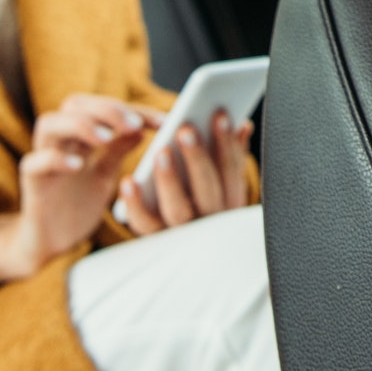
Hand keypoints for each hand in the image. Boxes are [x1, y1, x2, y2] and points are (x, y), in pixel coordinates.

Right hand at [0, 94, 161, 283]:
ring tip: (106, 138)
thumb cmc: (78, 203)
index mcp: (81, 135)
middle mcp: (60, 140)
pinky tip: (77, 166)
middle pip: (75, 105)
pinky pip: (34, 162)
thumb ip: (119, 149)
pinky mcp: (31, 181)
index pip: (107, 108)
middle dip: (106, 109)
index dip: (137, 110)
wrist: (53, 242)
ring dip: (80, 125)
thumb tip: (140, 127)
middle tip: (133, 123)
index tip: (164, 122)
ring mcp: (42, 157)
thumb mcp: (106, 174)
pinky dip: (55, 159)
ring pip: (50, 123)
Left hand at [114, 111, 253, 235]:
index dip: (227, 144)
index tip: (220, 115)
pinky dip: (135, 203)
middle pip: (207, 191)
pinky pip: (144, 223)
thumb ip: (232, 156)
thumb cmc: (205, 202)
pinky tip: (128, 180)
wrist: (185, 255)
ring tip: (161, 151)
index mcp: (230, 204)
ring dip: (170, 179)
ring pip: (178, 209)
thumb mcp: (224, 184)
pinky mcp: (155, 238)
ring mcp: (182, 233)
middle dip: (198, 158)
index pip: (231, 172)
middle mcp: (210, 221)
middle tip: (185, 129)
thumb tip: (243, 125)